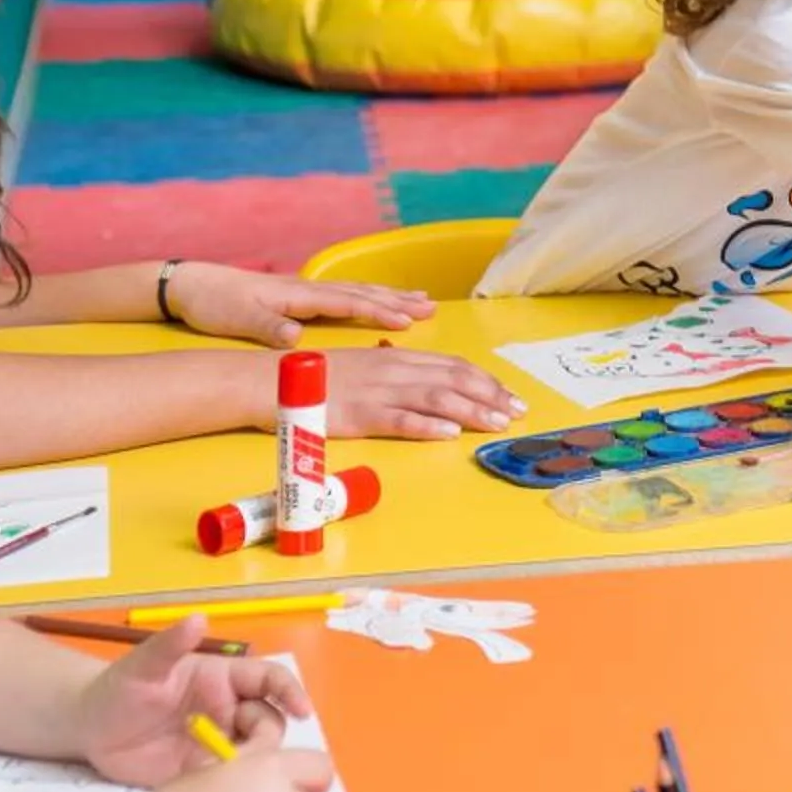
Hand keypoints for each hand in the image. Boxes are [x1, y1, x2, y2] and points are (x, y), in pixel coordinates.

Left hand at [75, 617, 313, 785]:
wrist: (88, 729)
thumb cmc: (118, 688)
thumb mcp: (143, 665)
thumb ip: (171, 644)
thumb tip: (200, 618)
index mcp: (223, 679)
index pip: (270, 680)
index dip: (291, 692)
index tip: (302, 711)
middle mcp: (227, 709)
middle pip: (270, 720)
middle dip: (269, 734)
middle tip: (248, 750)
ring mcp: (216, 742)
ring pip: (255, 752)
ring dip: (251, 761)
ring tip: (226, 770)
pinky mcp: (201, 772)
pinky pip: (229, 779)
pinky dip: (231, 784)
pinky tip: (213, 787)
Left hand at [164, 261, 436, 346]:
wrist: (192, 284)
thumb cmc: (216, 304)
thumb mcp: (239, 319)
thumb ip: (269, 328)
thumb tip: (296, 338)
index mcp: (299, 295)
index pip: (347, 303)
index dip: (378, 311)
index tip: (407, 320)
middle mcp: (309, 289)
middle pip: (362, 293)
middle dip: (398, 301)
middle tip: (432, 307)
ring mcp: (306, 289)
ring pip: (359, 291)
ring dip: (391, 296)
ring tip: (422, 300)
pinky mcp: (301, 294)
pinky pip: (346, 294)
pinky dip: (370, 297)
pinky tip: (380, 300)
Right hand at [320, 347, 525, 439]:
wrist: (273, 380)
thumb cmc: (321, 378)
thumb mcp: (368, 368)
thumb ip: (401, 374)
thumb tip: (435, 385)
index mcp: (399, 357)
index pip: (455, 366)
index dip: (487, 381)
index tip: (511, 396)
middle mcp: (395, 370)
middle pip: (454, 380)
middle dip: (491, 396)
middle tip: (518, 413)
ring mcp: (378, 392)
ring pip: (436, 399)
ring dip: (472, 411)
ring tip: (498, 424)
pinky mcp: (360, 415)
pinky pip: (399, 420)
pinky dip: (427, 426)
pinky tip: (450, 434)